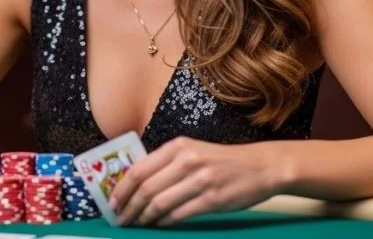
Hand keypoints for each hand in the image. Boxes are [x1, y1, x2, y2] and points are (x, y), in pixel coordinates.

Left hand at [108, 136, 284, 226]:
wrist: (260, 167)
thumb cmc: (222, 161)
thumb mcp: (192, 152)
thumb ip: (167, 164)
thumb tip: (136, 184)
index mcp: (177, 147)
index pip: (139, 169)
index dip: (122, 189)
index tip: (112, 203)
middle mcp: (186, 160)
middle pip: (146, 188)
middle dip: (129, 207)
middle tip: (120, 219)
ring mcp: (200, 180)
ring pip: (160, 203)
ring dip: (144, 217)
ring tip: (136, 224)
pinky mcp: (213, 199)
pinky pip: (180, 214)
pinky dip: (165, 221)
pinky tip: (158, 225)